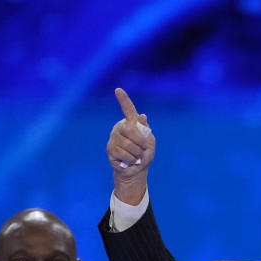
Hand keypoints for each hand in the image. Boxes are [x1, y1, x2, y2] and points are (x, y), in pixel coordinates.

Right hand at [106, 87, 154, 204]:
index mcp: (131, 123)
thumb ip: (146, 130)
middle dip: (141, 142)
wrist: (137, 169)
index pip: (127, 109)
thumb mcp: (150, 142)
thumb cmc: (144, 154)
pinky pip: (123, 153)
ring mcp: (114, 137)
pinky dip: (131, 159)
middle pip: (130, 130)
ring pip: (128, 144)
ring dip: (137, 154)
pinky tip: (130, 160)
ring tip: (136, 156)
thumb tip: (142, 115)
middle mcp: (120, 127)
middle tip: (143, 149)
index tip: (118, 90)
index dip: (123, 100)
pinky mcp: (110, 148)